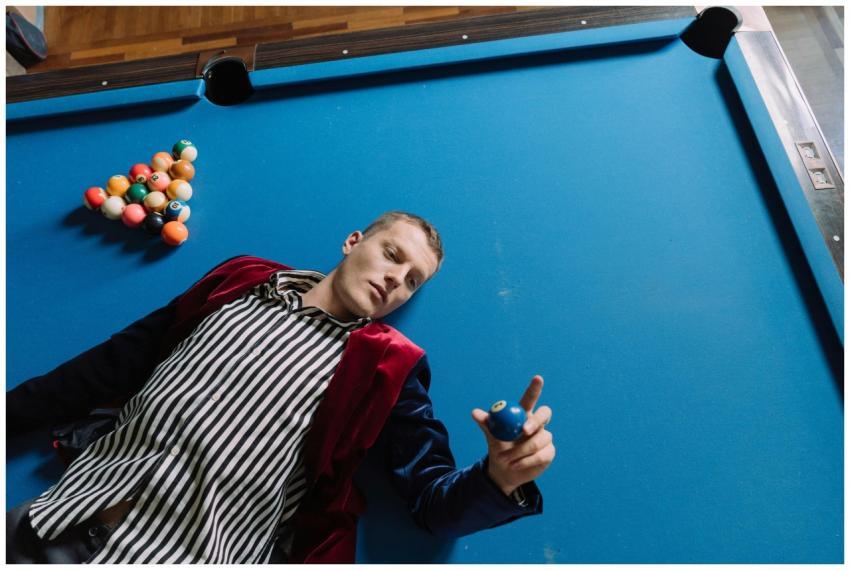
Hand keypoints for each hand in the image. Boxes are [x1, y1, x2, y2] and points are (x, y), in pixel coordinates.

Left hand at [471, 375, 554, 495]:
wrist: (504, 470)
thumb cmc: (499, 448)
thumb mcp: (492, 435)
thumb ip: (486, 423)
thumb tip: (474, 412)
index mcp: (524, 414)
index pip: (531, 398)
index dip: (535, 388)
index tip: (537, 378)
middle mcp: (537, 424)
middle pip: (544, 414)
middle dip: (535, 421)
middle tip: (524, 430)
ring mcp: (545, 437)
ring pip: (539, 440)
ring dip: (521, 450)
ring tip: (505, 459)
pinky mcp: (549, 452)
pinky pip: (541, 455)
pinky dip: (526, 461)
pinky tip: (514, 465)